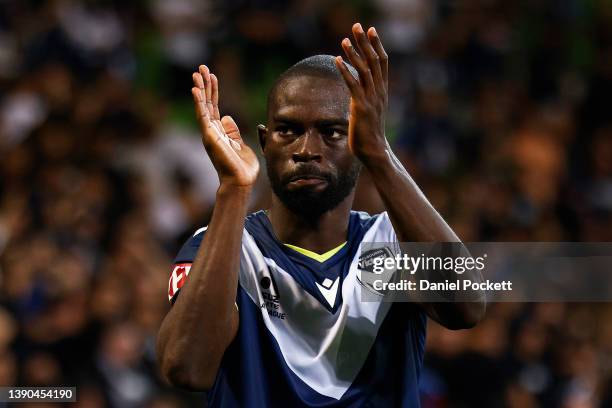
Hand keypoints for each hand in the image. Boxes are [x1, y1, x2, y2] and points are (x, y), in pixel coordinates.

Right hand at [192, 65, 258, 186]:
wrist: (241, 181)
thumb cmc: (242, 168)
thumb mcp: (241, 144)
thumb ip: (234, 132)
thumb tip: (227, 118)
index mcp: (220, 131)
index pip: (214, 106)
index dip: (213, 91)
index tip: (212, 76)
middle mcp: (212, 131)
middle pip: (206, 103)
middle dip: (204, 85)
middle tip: (201, 67)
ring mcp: (209, 133)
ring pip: (202, 106)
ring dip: (199, 89)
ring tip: (197, 73)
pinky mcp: (209, 136)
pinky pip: (202, 116)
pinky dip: (198, 102)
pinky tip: (195, 89)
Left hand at [334, 23, 388, 163]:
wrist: (375, 151)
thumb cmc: (369, 133)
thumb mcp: (369, 111)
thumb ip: (364, 98)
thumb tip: (355, 92)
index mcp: (382, 91)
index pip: (382, 63)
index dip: (376, 45)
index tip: (371, 31)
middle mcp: (379, 92)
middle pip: (374, 61)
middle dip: (365, 42)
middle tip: (357, 26)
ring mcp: (371, 99)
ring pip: (364, 70)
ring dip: (354, 53)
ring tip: (344, 39)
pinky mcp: (361, 108)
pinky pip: (353, 85)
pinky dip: (345, 71)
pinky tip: (338, 60)